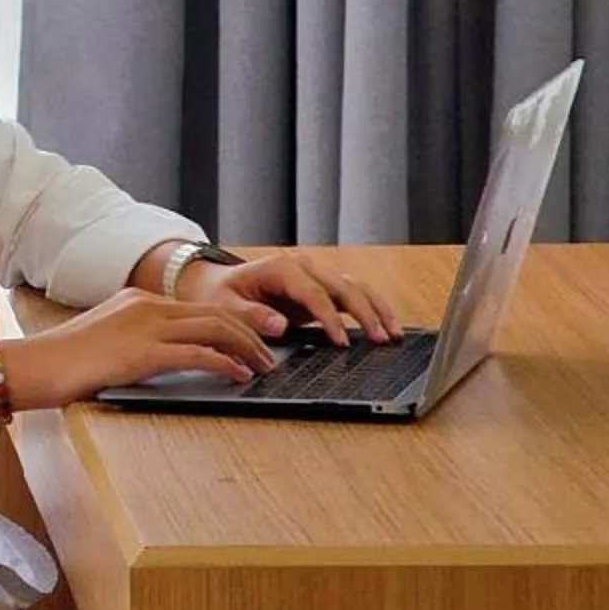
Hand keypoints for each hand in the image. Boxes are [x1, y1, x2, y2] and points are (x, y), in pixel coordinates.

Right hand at [4, 288, 278, 407]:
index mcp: (139, 300)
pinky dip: (225, 363)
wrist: (38, 364)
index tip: (249, 341)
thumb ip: (138, 340)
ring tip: (263, 366)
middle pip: (214, 313)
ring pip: (214, 328)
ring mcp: (146, 326)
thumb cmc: (66, 360)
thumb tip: (167, 357)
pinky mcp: (144, 351)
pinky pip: (198, 354)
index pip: (197, 307)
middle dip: (248, 334)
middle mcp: (147, 305)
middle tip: (268, 355)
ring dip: (246, 348)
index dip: (230, 323)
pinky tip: (238, 375)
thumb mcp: (108, 339)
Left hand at [178, 250, 399, 345]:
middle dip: (365, 312)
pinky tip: (386, 326)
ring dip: (376, 309)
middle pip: (343, 286)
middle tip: (381, 339)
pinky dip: (372, 308)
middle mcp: (303, 267)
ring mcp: (315, 276)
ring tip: (393, 334)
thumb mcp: (224, 306)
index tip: (342, 342)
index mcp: (281, 268)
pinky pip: (352, 295)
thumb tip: (279, 325)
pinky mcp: (322, 289)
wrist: (215, 285)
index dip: (329, 318)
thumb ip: (250, 315)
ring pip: (354, 287)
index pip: (313, 293)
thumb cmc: (219, 295)